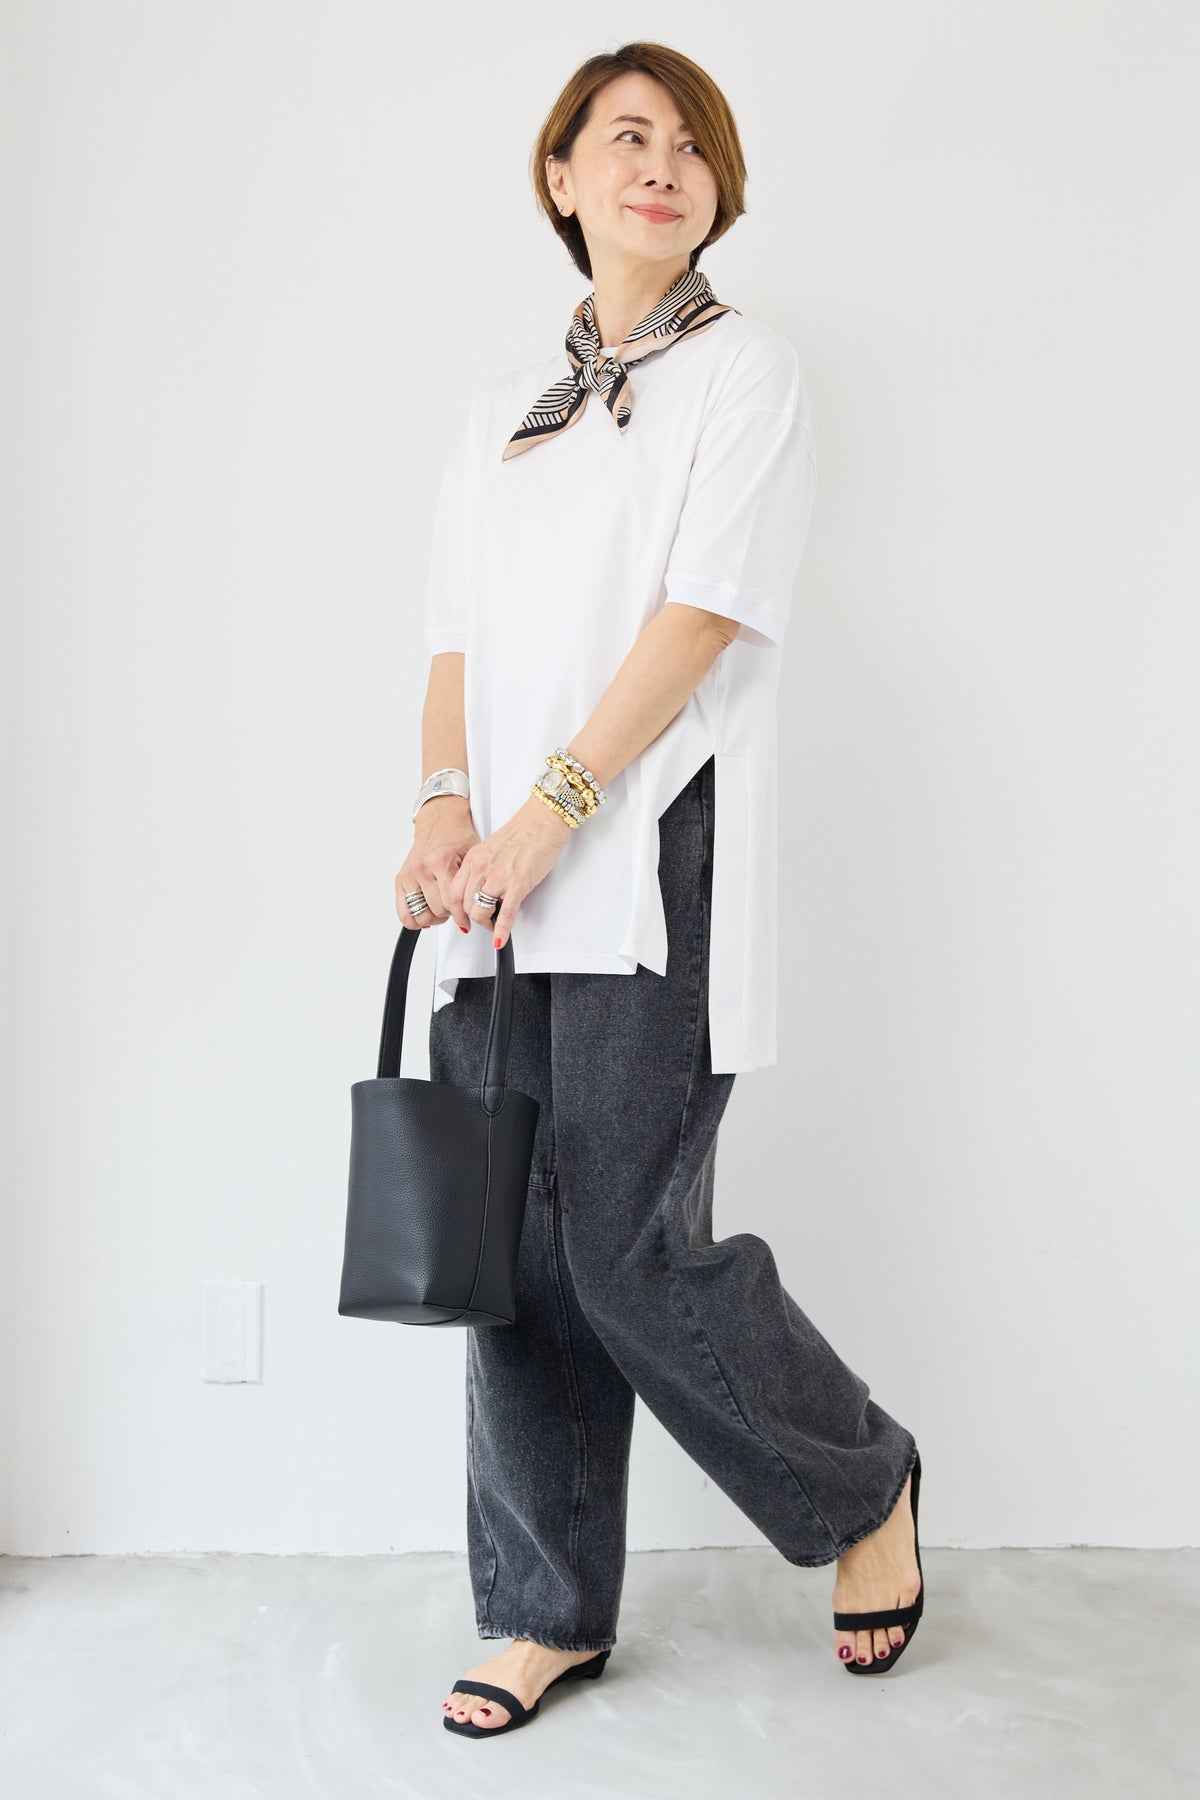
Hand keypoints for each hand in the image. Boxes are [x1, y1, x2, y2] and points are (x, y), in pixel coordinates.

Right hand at [395, 799, 479, 931]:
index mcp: (441, 861)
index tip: (466, 922)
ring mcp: (409, 874)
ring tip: (442, 910)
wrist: (440, 822)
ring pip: (421, 914)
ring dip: (434, 918)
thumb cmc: (458, 838)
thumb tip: (478, 909)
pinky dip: (414, 920)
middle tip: (456, 909)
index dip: (461, 916)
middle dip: (450, 915)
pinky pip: (403, 912)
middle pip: (437, 909)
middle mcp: (422, 868)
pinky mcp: (401, 880)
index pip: (452, 901)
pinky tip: (426, 914)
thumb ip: (472, 883)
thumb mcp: (472, 857)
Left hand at [451, 794, 573, 949]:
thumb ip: (484, 868)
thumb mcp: (492, 848)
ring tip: (494, 925)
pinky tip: (501, 940)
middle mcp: (481, 867)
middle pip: (464, 905)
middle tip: (482, 922)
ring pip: (479, 911)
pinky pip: (505, 913)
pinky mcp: (518, 883)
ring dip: (486, 924)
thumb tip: (483, 889)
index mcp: (474, 859)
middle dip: (472, 919)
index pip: (454, 891)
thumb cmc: (524, 831)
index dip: (456, 909)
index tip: (463, 917)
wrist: (543, 818)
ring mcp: (499, 876)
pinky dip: (502, 931)